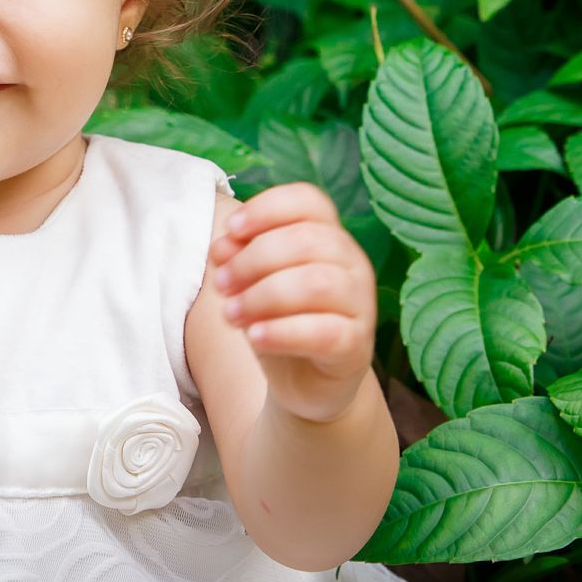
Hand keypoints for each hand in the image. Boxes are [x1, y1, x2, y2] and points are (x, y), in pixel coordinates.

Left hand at [209, 182, 375, 424]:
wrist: (303, 381)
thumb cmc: (279, 318)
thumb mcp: (251, 284)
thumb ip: (239, 260)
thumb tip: (221, 246)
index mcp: (329, 236)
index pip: (308, 201)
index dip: (267, 208)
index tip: (231, 229)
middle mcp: (353, 263)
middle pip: (307, 240)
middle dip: (254, 258)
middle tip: (221, 282)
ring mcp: (361, 305)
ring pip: (317, 284)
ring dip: (263, 295)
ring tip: (231, 313)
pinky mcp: (357, 347)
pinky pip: (325, 332)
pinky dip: (283, 332)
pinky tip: (255, 336)